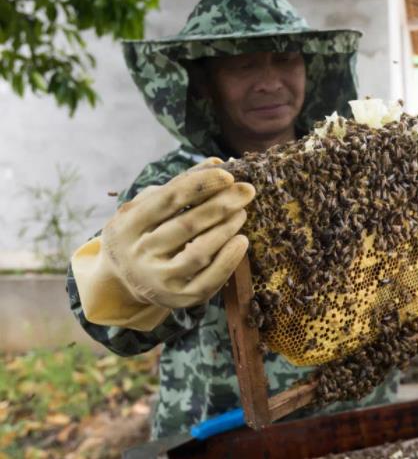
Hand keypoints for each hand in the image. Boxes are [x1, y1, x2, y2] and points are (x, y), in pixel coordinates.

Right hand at [72, 157, 255, 329]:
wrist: (125, 279)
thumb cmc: (144, 231)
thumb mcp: (150, 206)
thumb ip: (182, 184)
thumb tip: (219, 163)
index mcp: (127, 225)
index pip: (168, 199)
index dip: (200, 185)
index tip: (228, 175)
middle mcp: (138, 254)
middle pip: (186, 225)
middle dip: (221, 205)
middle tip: (247, 190)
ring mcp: (158, 280)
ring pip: (198, 253)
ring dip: (226, 229)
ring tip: (242, 213)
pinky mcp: (178, 299)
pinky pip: (209, 280)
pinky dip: (229, 260)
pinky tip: (241, 240)